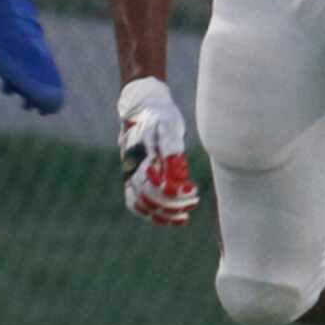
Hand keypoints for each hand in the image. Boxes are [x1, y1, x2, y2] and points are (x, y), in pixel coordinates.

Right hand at [118, 76, 198, 226]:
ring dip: (164, 215)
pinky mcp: (134, 179)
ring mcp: (131, 175)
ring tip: (185, 216)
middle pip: (148, 199)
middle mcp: (131, 168)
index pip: (152, 185)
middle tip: (194, 200)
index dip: (172, 194)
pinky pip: (139, 205)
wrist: (144, 107)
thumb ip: (171, 150)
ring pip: (142, 206)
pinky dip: (155, 215)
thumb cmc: (159, 116)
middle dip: (172, 205)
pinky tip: (174, 218)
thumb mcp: (167, 127)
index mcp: (139, 156)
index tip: (192, 190)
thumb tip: (177, 177)